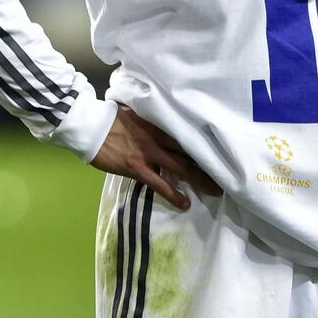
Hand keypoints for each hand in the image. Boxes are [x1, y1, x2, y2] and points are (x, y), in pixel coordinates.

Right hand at [89, 105, 220, 208]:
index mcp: (159, 124)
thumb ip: (152, 121)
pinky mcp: (137, 167)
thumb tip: (164, 124)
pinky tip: (184, 203)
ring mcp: (149, 153)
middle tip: (225, 175)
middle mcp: (159, 138)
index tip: (219, 151)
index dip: (204, 144)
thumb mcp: (137, 114)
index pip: (187, 134)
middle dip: (209, 165)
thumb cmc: (111, 118)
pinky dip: (173, 194)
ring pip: (180, 167)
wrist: (91, 126)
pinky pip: (159, 183)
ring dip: (199, 180)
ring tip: (214, 191)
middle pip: (190, 152)